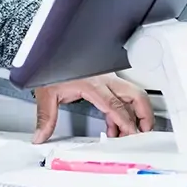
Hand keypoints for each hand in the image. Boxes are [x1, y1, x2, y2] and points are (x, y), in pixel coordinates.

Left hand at [33, 74, 154, 143]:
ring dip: (133, 116)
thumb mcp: (46, 93)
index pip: (115, 105)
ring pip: (131, 96)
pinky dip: (121, 114)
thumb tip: (41, 135)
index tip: (131, 134)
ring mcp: (107, 79)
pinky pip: (120, 99)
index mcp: (92, 83)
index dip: (126, 122)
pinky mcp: (105, 81)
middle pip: (135, 95)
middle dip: (144, 114)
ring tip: (127, 136)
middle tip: (143, 133)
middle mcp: (104, 80)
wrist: (51, 50)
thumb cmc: (51, 65)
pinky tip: (114, 128)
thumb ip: (46, 117)